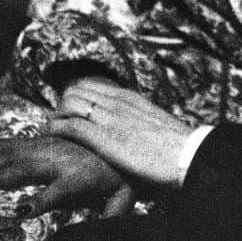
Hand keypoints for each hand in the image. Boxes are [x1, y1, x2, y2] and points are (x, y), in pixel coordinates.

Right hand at [0, 135, 134, 217]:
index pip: (60, 190)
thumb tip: (107, 229)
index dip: (42, 200)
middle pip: (25, 169)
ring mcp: (46, 148)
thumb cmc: (115, 177)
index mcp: (79, 176)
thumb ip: (114, 212)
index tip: (22, 212)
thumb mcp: (120, 197)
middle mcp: (59, 159)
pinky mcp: (37, 143)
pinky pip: (9, 146)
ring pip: (11, 156)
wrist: (116, 143)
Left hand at [51, 76, 196, 189]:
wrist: (186, 156)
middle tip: (62, 123)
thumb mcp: (154, 123)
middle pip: (75, 90)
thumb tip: (132, 128)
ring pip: (69, 103)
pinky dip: (57, 129)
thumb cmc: (175, 147)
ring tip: (57, 131)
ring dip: (57, 116)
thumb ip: (138, 120)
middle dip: (63, 105)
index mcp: (130, 96)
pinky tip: (55, 136)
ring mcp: (110, 117)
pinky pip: (70, 125)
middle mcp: (117, 101)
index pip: (90, 84)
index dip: (75, 97)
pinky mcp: (104, 137)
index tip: (72, 112)